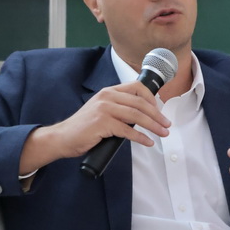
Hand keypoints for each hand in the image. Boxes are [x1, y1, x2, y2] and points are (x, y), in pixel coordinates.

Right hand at [19, 81, 171, 172]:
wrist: (63, 137)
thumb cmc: (84, 128)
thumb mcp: (102, 111)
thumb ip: (118, 109)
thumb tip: (141, 116)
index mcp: (108, 92)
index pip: (136, 88)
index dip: (151, 98)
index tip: (160, 110)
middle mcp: (107, 97)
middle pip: (140, 103)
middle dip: (157, 115)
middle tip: (167, 124)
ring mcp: (104, 109)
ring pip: (136, 116)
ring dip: (153, 126)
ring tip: (163, 133)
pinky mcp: (102, 123)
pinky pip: (127, 130)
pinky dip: (140, 137)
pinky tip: (148, 142)